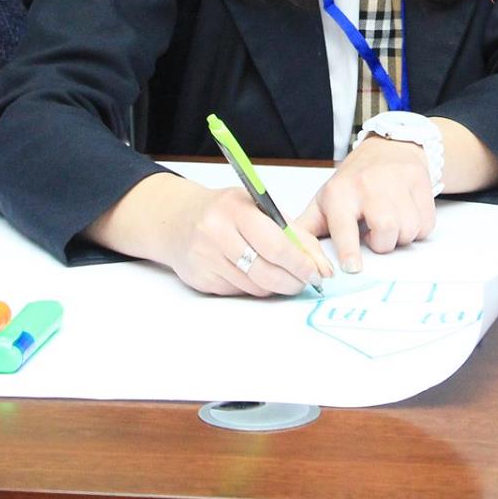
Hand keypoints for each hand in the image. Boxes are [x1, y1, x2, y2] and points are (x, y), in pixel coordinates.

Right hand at [152, 180, 333, 296]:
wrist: (177, 219)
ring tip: (284, 278)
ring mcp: (206, 258)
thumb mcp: (258, 207)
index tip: (318, 273)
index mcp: (236, 208)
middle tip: (306, 282)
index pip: (276, 244)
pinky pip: (239, 291)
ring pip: (255, 286)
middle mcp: (217, 232)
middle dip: (293, 281)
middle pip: (266, 271)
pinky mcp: (201, 279)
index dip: (301, 263)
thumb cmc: (225, 211)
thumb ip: (291, 231)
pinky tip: (254, 275)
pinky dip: (254, 287)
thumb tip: (320, 264)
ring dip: (276, 286)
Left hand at [292, 134, 436, 271]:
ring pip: (409, 230)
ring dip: (402, 235)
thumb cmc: (353, 182)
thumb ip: (307, 230)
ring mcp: (397, 181)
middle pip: (385, 231)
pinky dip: (419, 227)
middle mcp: (368, 185)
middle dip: (383, 243)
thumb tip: (292, 257)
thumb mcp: (324, 201)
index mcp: (339, 193)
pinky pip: (426, 223)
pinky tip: (406, 213)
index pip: (344, 225)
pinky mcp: (420, 181)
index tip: (352, 267)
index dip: (349, 249)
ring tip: (390, 222)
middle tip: (376, 234)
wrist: (388, 148)